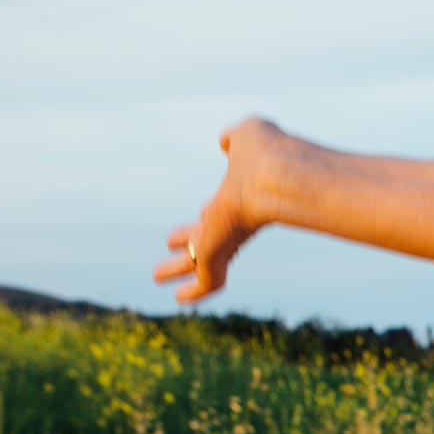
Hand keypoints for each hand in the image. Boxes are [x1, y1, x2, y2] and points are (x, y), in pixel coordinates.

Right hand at [154, 117, 286, 302]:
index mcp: (239, 195)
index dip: (212, 207)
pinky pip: (205, 284)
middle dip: (190, 236)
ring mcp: (225, 244)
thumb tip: (228, 142)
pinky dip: (192, 293)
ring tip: (156, 276)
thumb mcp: (249, 134)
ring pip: (200, 261)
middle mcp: (232, 221)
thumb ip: (239, 137)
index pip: (223, 205)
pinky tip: (179, 299)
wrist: (278, 178)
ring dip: (176, 268)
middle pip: (207, 233)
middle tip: (171, 240)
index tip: (203, 209)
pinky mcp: (217, 263)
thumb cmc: (267, 153)